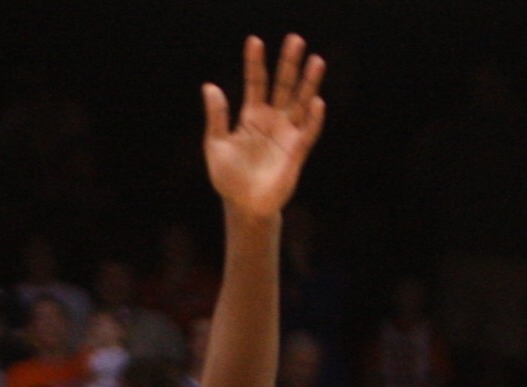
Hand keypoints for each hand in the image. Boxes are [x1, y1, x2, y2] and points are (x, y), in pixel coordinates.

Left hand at [200, 35, 326, 223]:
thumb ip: (216, 117)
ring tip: (316, 61)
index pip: (256, 83)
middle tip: (295, 39)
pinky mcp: (296, 153)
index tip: (254, 41)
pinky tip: (316, 102)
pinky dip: (313, 118)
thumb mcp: (216, 145)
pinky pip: (307, 132)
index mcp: (251, 116)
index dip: (255, 63)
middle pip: (283, 86)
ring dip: (308, 83)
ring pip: (300, 103)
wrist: (243, 207)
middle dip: (288, 64)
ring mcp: (286, 135)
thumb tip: (210, 87)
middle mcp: (272, 121)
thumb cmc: (228, 178)